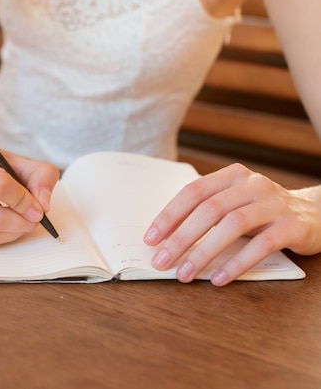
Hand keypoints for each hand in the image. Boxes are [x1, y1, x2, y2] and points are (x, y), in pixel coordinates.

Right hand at [0, 145, 58, 245]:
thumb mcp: (17, 160)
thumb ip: (40, 176)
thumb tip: (43, 204)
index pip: (0, 185)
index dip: (24, 201)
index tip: (38, 208)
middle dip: (22, 223)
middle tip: (34, 220)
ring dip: (12, 233)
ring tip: (22, 223)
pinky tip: (3, 225)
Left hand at [144, 163, 320, 285]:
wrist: (315, 214)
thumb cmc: (260, 212)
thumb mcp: (233, 203)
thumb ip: (205, 212)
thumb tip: (164, 239)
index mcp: (231, 175)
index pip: (193, 192)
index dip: (169, 216)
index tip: (150, 239)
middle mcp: (252, 184)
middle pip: (209, 210)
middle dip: (180, 238)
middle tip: (161, 261)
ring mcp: (274, 203)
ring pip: (232, 225)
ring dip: (204, 252)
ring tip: (185, 274)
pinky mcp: (292, 225)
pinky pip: (261, 244)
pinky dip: (237, 263)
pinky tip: (219, 279)